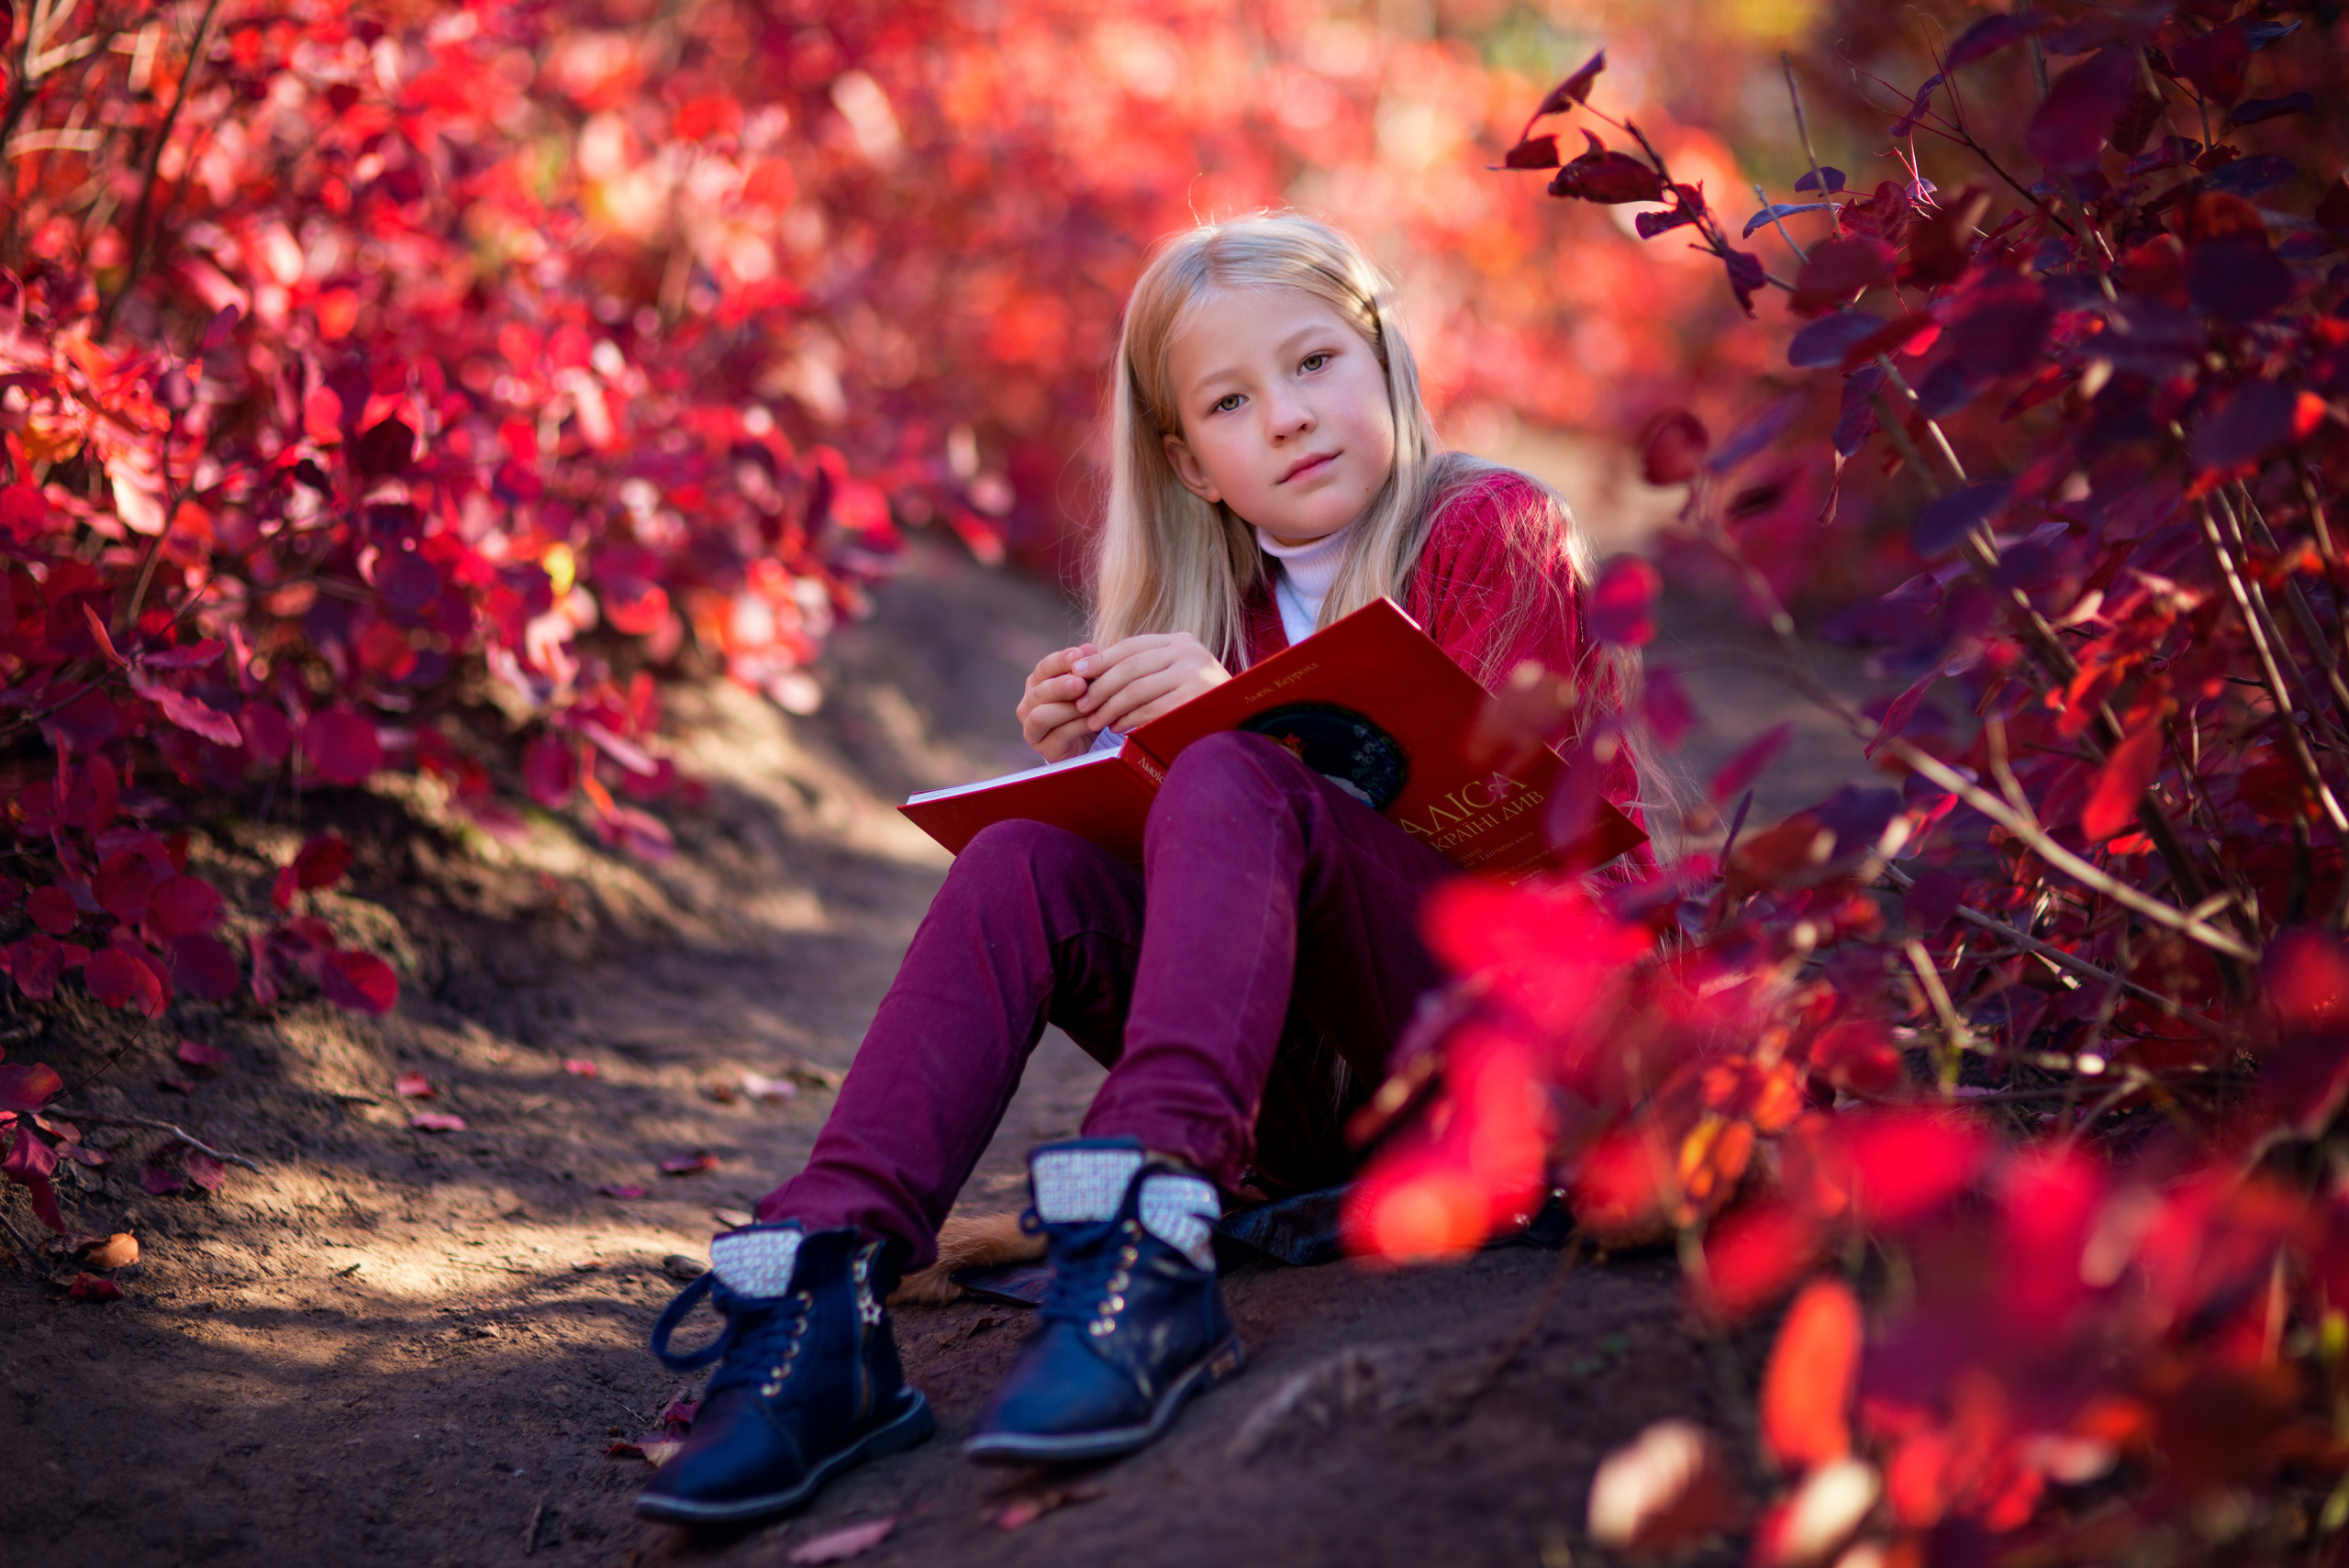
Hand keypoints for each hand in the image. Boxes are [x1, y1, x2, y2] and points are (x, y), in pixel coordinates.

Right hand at [1018, 644, 1097, 759]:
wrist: (1090, 743)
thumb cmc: (1088, 708)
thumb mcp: (1090, 685)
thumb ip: (1088, 668)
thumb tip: (1087, 647)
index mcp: (1037, 684)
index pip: (1044, 668)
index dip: (1061, 660)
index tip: (1080, 655)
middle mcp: (1028, 705)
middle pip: (1039, 691)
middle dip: (1060, 686)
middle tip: (1081, 683)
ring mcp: (1032, 728)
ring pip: (1042, 715)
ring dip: (1067, 708)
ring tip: (1089, 705)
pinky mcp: (1044, 749)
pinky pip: (1059, 735)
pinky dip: (1077, 727)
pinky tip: (1093, 722)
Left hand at [1074, 633, 1229, 732]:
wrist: (1239, 726)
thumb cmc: (1195, 704)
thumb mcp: (1171, 676)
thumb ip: (1140, 668)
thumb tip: (1087, 661)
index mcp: (1182, 641)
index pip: (1131, 646)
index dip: (1100, 659)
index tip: (1076, 672)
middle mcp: (1189, 652)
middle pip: (1129, 666)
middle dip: (1099, 686)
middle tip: (1081, 703)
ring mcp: (1195, 674)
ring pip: (1135, 689)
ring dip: (1109, 706)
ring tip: (1094, 720)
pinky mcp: (1194, 699)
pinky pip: (1149, 709)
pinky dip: (1128, 719)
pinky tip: (1116, 728)